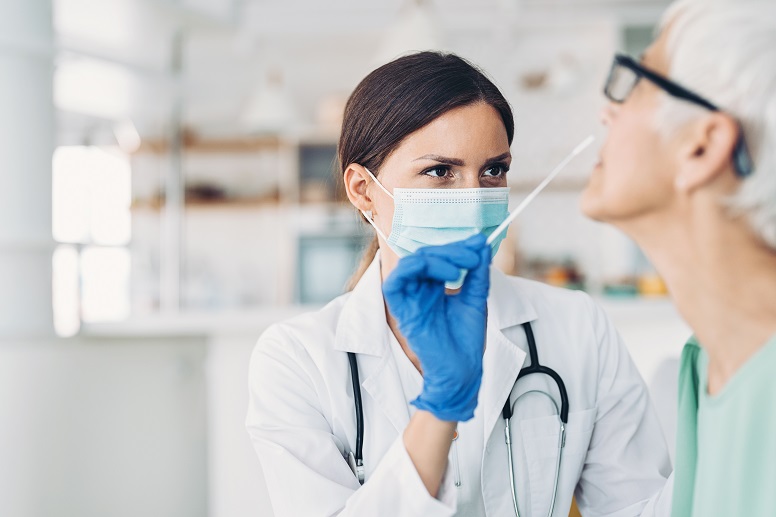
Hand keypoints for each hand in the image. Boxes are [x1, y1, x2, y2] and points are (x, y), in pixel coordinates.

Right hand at [382, 234, 491, 421]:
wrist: (463, 371)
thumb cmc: (466, 340)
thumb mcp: (476, 298)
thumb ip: (477, 272)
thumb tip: (481, 244)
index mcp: (433, 286)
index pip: (438, 255)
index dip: (457, 246)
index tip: (479, 243)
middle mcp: (419, 290)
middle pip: (425, 255)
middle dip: (450, 250)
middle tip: (474, 255)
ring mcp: (409, 300)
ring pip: (410, 264)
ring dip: (436, 258)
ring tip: (460, 268)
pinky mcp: (402, 311)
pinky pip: (394, 283)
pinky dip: (413, 269)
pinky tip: (444, 273)